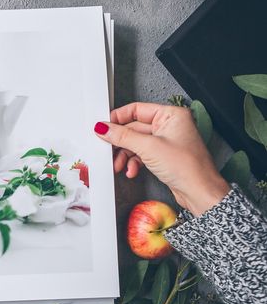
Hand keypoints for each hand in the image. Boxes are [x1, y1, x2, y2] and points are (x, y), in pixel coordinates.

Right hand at [94, 102, 229, 215]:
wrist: (200, 193)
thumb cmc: (187, 167)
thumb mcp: (148, 148)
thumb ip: (123, 136)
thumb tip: (104, 128)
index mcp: (171, 115)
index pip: (137, 109)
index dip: (118, 118)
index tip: (104, 126)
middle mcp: (169, 126)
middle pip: (134, 128)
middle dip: (120, 142)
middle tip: (107, 147)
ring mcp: (166, 141)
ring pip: (136, 143)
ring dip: (125, 155)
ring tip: (119, 164)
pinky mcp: (163, 156)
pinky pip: (141, 154)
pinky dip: (134, 162)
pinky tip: (131, 170)